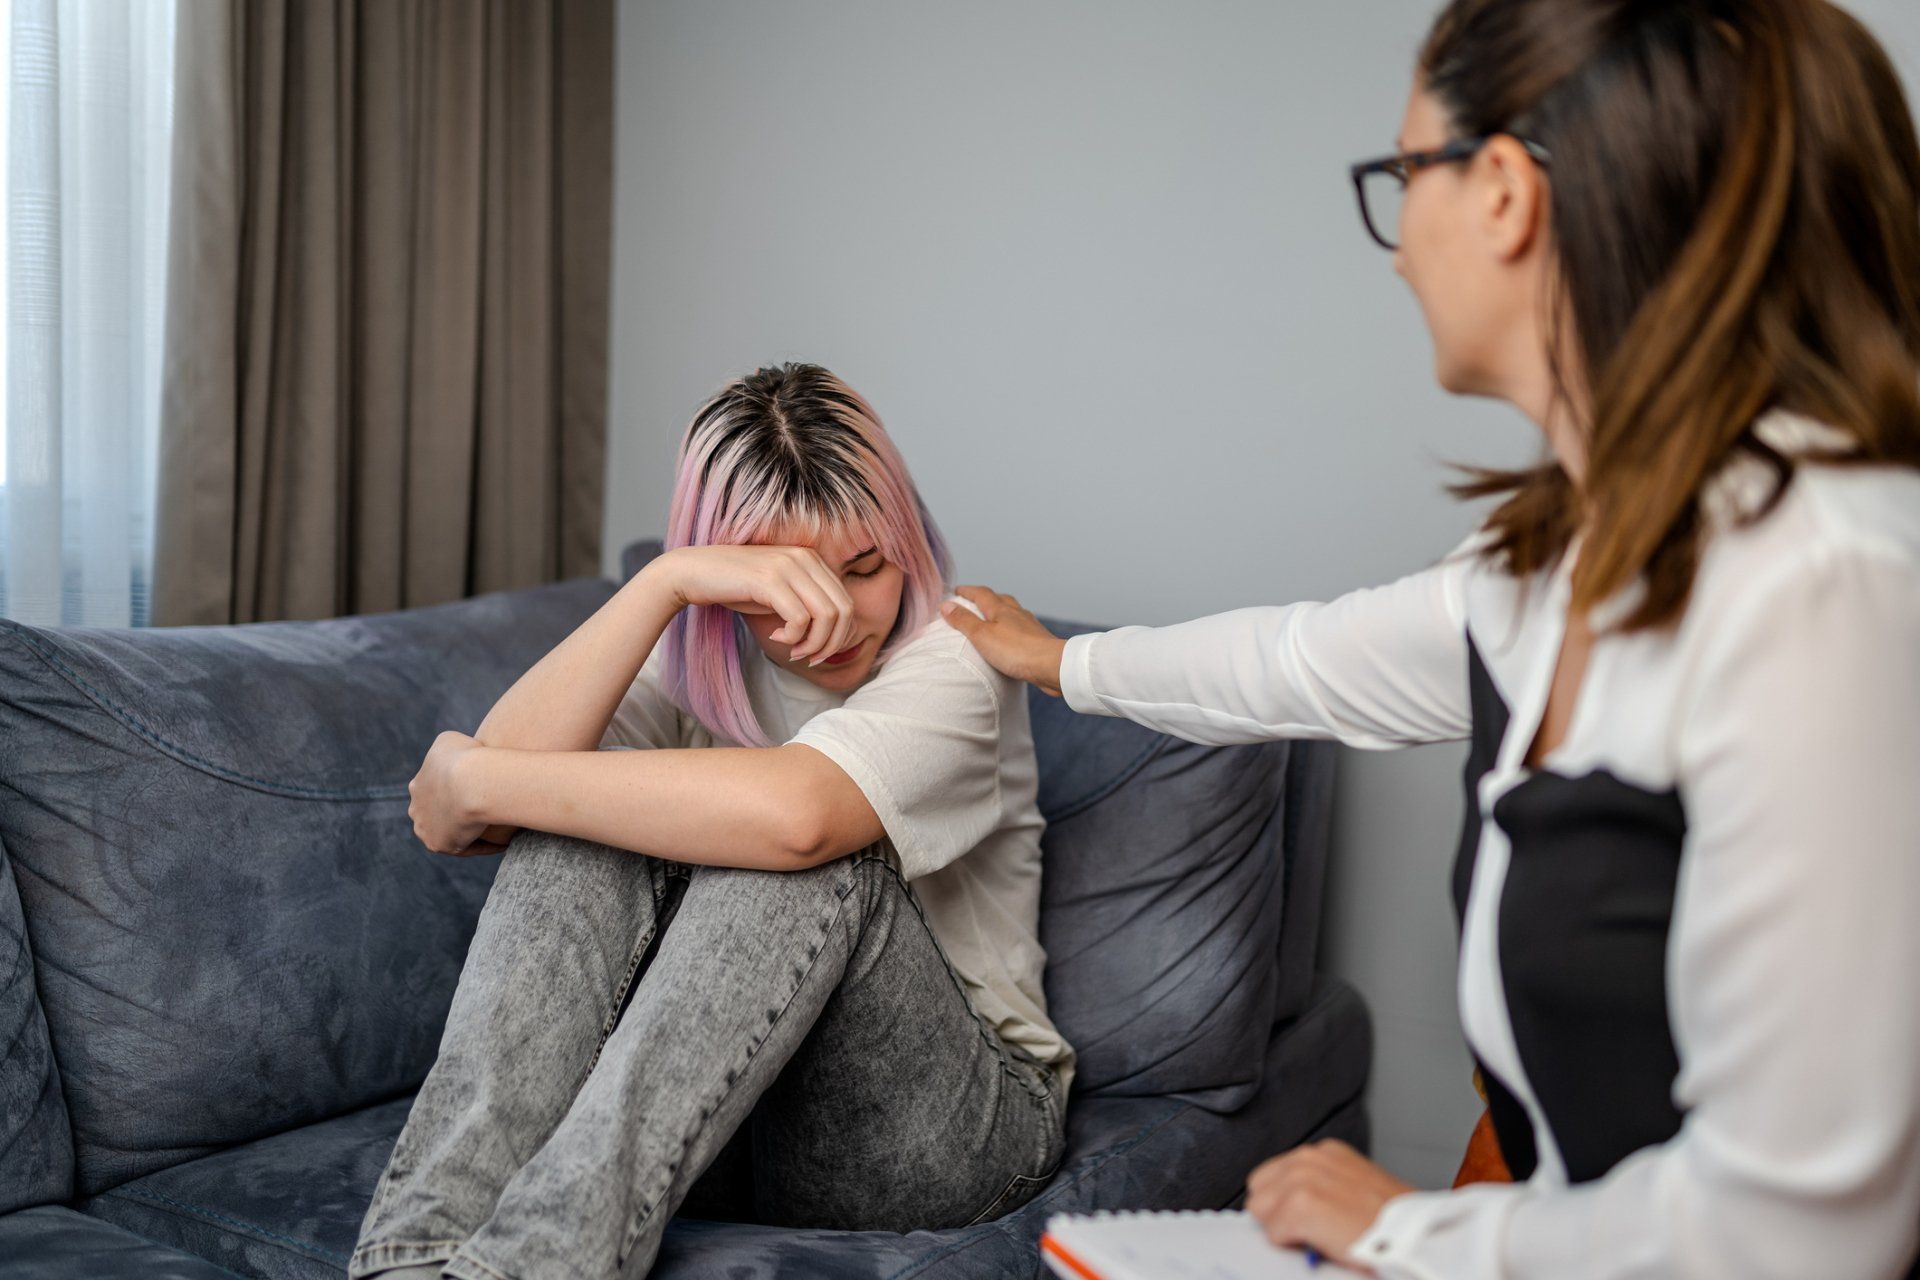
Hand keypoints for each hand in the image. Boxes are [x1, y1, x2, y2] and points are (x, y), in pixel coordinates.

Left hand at [407, 730, 496, 856]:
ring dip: (468, 831)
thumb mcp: (451, 740)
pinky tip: (503, 843)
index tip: (483, 790)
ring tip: (497, 830)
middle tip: (487, 811)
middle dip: (458, 813)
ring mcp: (424, 828)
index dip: (461, 790)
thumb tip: (459, 758)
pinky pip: (464, 847)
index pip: (439, 790)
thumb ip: (448, 750)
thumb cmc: (468, 756)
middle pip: (439, 813)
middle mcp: (416, 808)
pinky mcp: (438, 845)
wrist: (472, 781)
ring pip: (449, 831)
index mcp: (418, 784)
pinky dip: (483, 845)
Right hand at [655, 545, 857, 664]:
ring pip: (827, 616)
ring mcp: (789, 566)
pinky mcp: (771, 580)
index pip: (847, 603)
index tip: (816, 651)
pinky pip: (801, 619)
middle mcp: (805, 557)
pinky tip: (776, 637)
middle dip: (830, 643)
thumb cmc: (737, 587)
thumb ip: (807, 605)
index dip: (839, 635)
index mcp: (812, 559)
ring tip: (792, 650)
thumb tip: (835, 636)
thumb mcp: (780, 593)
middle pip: (844, 610)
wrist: (694, 572)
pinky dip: (793, 637)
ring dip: (813, 643)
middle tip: (808, 657)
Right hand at [939, 586, 1066, 696]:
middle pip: (999, 599)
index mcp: (1000, 608)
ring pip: (1012, 612)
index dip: (967, 591)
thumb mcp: (981, 635)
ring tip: (991, 617)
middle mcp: (1016, 613)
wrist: (1051, 665)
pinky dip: (1012, 627)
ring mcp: (1029, 625)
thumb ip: (963, 620)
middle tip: (973, 601)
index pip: (981, 593)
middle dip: (984, 598)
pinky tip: (1011, 636)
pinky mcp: (1037, 640)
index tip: (956, 590)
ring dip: (1000, 612)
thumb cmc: (1016, 651)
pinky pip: (1021, 628)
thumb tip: (946, 604)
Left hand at [1244, 1139, 1413, 1271]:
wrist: (1420, 1236)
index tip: (1302, 1219)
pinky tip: (1323, 1243)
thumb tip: (1290, 1207)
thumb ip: (1324, 1188)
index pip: (1275, 1174)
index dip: (1284, 1203)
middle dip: (1276, 1213)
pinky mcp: (1301, 1204)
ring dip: (1285, 1229)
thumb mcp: (1358, 1189)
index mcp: (1326, 1153)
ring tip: (1321, 1236)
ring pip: (1261, 1210)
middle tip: (1309, 1232)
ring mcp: (1304, 1178)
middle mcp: (1312, 1157)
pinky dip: (1293, 1245)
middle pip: (1260, 1188)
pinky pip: (1273, 1232)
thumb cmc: (1397, 1222)